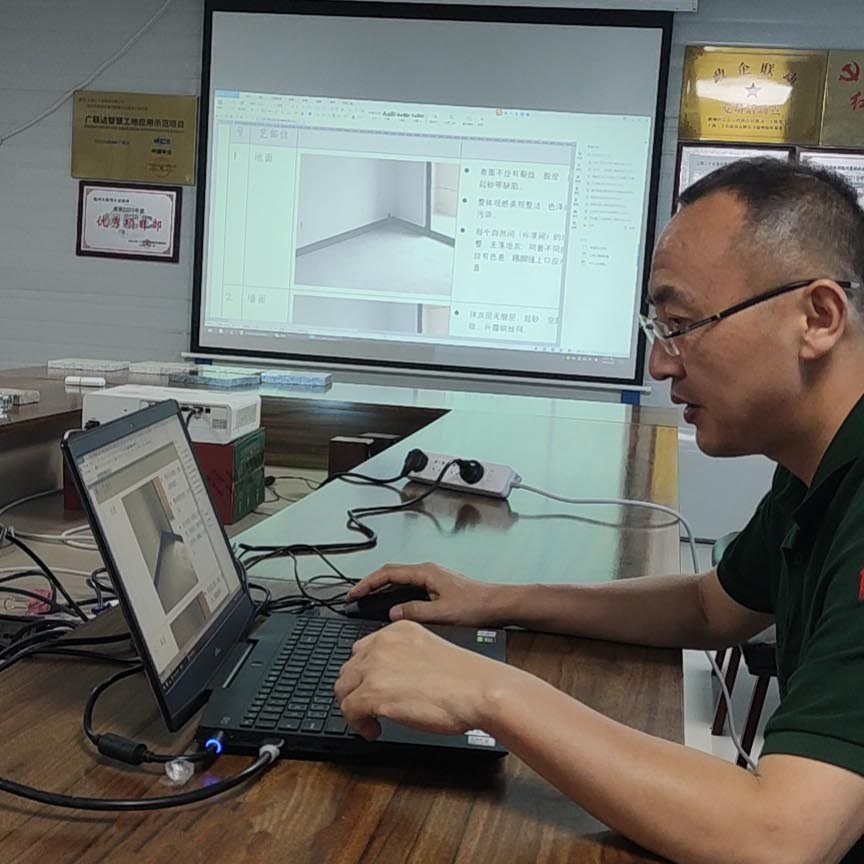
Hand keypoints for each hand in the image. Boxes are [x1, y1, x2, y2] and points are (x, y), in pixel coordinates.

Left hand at [334, 620, 505, 739]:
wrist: (478, 689)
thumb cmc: (465, 678)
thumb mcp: (429, 651)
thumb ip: (405, 657)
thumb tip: (391, 679)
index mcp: (398, 630)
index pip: (363, 649)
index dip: (365, 674)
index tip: (370, 687)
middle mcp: (382, 643)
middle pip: (349, 669)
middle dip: (356, 690)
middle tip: (369, 707)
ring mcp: (375, 666)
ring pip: (343, 688)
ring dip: (354, 707)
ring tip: (372, 720)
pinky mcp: (373, 692)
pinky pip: (348, 710)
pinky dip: (358, 724)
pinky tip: (374, 730)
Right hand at [347, 561, 499, 625]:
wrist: (498, 604)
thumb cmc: (476, 606)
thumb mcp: (442, 613)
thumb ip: (415, 612)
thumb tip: (393, 613)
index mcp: (426, 573)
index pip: (388, 573)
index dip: (368, 583)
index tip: (354, 593)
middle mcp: (427, 572)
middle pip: (391, 574)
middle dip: (371, 584)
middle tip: (355, 597)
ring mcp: (432, 579)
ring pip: (400, 581)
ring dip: (383, 590)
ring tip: (367, 601)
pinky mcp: (437, 587)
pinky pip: (409, 587)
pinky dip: (395, 594)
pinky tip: (391, 606)